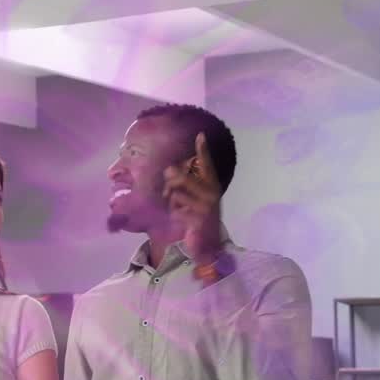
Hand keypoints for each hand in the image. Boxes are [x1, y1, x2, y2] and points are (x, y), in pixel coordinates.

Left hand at [163, 132, 222, 260]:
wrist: (209, 244)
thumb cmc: (199, 217)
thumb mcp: (194, 198)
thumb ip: (184, 184)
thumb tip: (168, 171)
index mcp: (212, 185)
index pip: (207, 165)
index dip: (203, 151)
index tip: (200, 135)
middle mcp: (211, 193)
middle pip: (182, 178)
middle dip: (170, 182)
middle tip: (167, 186)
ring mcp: (206, 206)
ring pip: (176, 194)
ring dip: (172, 202)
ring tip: (178, 208)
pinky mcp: (199, 219)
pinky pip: (176, 210)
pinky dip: (176, 214)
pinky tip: (183, 219)